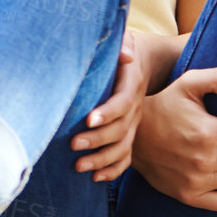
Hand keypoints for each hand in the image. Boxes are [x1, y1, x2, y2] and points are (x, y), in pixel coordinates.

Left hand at [70, 31, 148, 181]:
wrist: (143, 61)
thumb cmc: (123, 48)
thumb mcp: (126, 38)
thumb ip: (124, 43)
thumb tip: (126, 55)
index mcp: (131, 85)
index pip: (123, 102)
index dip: (108, 112)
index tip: (88, 120)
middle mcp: (135, 108)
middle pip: (121, 129)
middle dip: (98, 140)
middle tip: (73, 145)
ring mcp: (133, 123)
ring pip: (123, 147)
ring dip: (102, 160)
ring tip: (79, 166)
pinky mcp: (129, 133)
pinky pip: (126, 156)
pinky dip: (113, 169)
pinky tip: (96, 178)